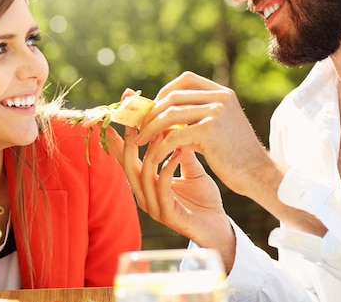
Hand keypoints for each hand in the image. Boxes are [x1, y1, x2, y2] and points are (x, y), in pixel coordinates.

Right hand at [105, 125, 235, 271]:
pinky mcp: (167, 215)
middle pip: (127, 164)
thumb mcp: (192, 170)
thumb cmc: (204, 200)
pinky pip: (162, 187)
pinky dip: (168, 167)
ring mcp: (153, 206)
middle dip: (129, 139)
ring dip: (152, 150)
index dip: (121, 136)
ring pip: (142, 175)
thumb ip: (181, 150)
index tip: (120, 113)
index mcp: (145, 184)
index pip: (127, 157)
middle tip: (133, 117)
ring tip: (163, 130)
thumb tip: (177, 124)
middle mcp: (143, 195)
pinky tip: (179, 152)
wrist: (220, 228)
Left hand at [136, 71, 271, 196]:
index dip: (165, 91)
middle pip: (173, 96)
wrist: (257, 174)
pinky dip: (160, 146)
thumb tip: (162, 115)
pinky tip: (153, 157)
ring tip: (139, 142)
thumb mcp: (214, 128)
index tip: (152, 108)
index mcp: (222, 93)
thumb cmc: (233, 155)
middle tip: (138, 128)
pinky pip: (174, 135)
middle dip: (151, 112)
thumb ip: (193, 117)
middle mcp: (220, 97)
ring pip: (169, 114)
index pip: (186, 80)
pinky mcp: (209, 130)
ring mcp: (215, 111)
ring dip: (150, 129)